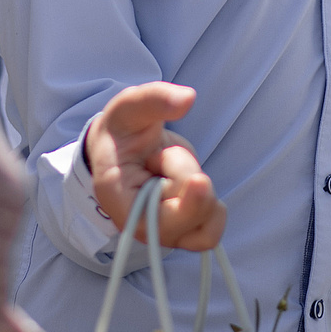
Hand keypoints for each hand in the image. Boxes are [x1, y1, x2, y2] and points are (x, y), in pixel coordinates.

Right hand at [83, 83, 225, 250]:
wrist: (123, 147)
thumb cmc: (123, 129)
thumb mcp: (130, 106)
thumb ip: (155, 99)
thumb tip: (188, 98)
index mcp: (118, 198)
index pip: (156, 220)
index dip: (185, 202)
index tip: (194, 175)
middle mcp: (138, 225)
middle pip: (188, 221)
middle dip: (190, 179)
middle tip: (166, 156)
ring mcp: (162, 233)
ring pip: (204, 229)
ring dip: (201, 194)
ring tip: (174, 171)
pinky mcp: (181, 232)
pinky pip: (211, 231)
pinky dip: (212, 207)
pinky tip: (193, 185)